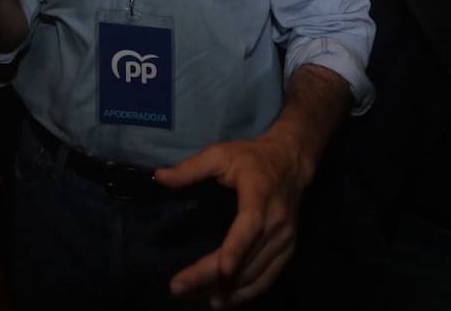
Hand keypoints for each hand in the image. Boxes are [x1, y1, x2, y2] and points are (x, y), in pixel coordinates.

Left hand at [156, 135, 300, 306]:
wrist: (290, 162)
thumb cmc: (251, 157)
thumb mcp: (220, 153)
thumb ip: (190, 168)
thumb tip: (160, 177)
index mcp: (260, 194)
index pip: (250, 225)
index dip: (237, 248)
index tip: (222, 269)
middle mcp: (277, 220)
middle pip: (246, 257)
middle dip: (212, 276)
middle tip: (178, 288)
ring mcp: (285, 238)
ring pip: (255, 273)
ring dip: (225, 290)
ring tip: (192, 296)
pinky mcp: (287, 249)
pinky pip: (268, 278)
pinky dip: (246, 293)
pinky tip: (223, 301)